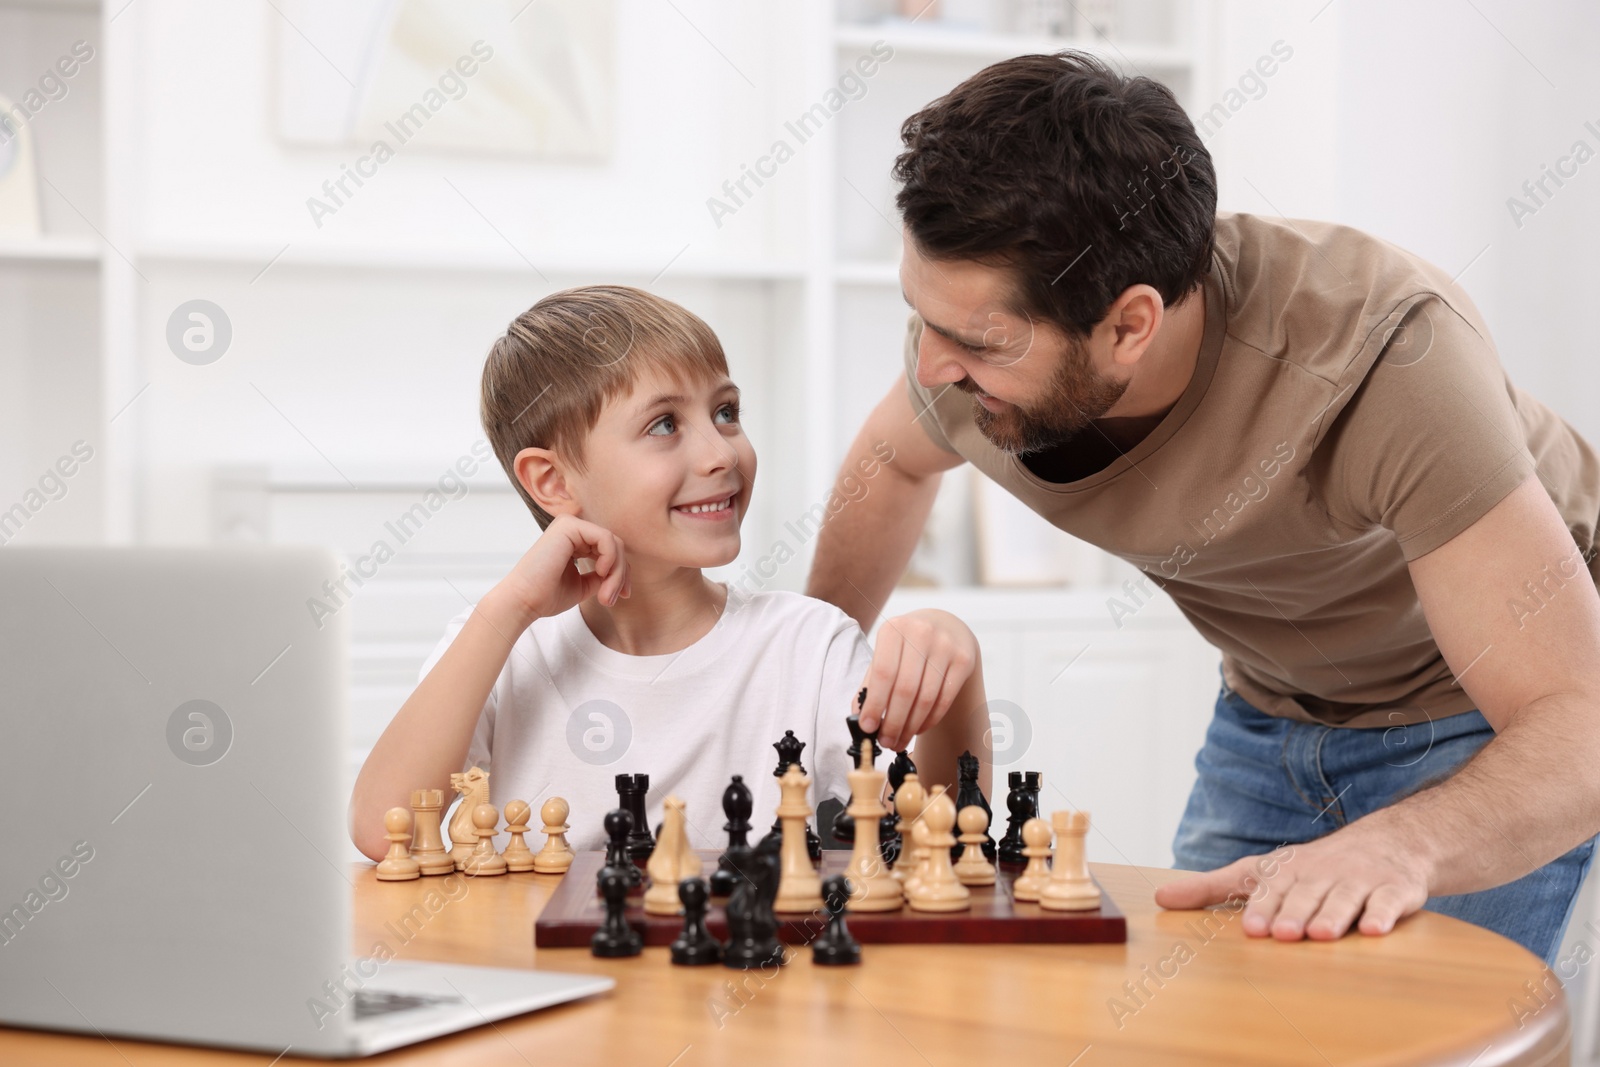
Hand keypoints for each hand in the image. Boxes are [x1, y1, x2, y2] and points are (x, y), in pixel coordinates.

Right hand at [494, 515, 630, 622]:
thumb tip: (622, 573)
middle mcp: (572, 529)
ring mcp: (570, 525)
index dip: (621, 572)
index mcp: (574, 541)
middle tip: (616, 598)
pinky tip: (601, 573)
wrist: (523, 601)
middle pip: (615, 545)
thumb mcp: (583, 585)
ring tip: (606, 594)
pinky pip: (605, 538)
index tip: (622, 596)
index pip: (610, 550)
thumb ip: (602, 576)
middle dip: (621, 573)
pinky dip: (610, 559)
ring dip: (617, 571)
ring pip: (613, 542)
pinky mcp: (569, 526)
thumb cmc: (546, 596)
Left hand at [858, 609, 978, 751]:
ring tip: (899, 741)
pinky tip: (918, 728)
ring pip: (926, 698)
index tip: (867, 728)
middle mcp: (921, 633)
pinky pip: (944, 700)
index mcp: (894, 629)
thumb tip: (860, 719)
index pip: (883, 673)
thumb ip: (871, 684)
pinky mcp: (964, 660)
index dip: (874, 704)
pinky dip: (929, 720)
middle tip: (885, 742)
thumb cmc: (909, 645)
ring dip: (910, 726)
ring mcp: (945, 646)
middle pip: (906, 690)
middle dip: (893, 723)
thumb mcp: (886, 654)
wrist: (946, 626)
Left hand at [1153, 822, 1431, 940]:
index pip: (1272, 887)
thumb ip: (1212, 888)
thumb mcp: (1262, 872)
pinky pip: (1389, 902)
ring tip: (1322, 935)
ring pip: (1345, 897)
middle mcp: (1323, 872)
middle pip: (1307, 893)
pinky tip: (1374, 931)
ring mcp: (1360, 879)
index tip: (1251, 928)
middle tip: (1284, 934)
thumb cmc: (1313, 868)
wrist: (1390, 842)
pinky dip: (1382, 915)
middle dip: (1295, 912)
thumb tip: (1160, 898)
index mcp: (1288, 869)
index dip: (1262, 906)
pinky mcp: (1396, 889)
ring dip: (1334, 914)